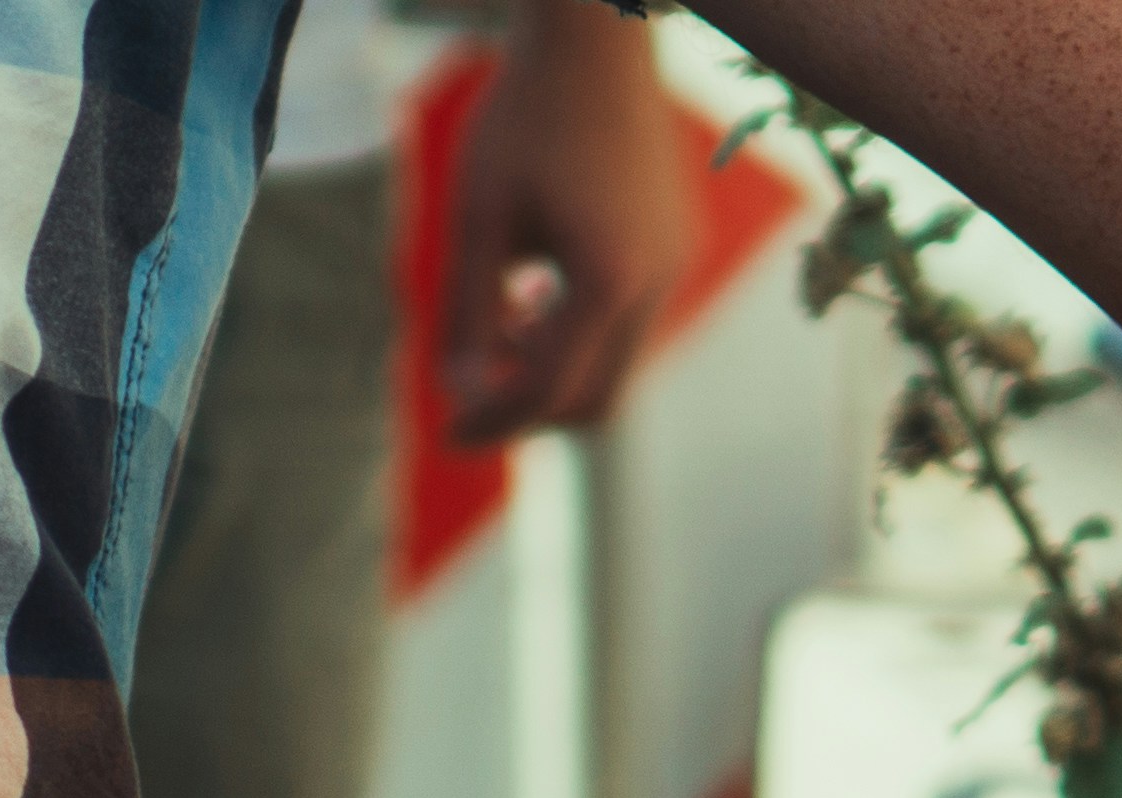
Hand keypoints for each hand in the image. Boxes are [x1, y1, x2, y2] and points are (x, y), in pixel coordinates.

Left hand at [437, 5, 701, 445]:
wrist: (595, 43)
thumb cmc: (525, 117)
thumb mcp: (478, 217)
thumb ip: (466, 309)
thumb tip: (456, 391)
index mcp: (606, 281)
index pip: (547, 390)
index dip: (492, 421)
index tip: (445, 430)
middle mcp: (656, 285)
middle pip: (595, 399)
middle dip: (530, 409)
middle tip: (470, 394)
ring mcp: (674, 269)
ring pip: (615, 365)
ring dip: (554, 365)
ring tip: (499, 321)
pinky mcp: (676, 251)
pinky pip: (630, 323)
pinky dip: (580, 331)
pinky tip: (536, 289)